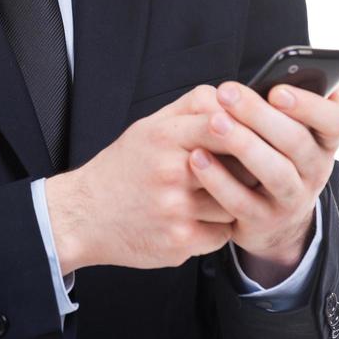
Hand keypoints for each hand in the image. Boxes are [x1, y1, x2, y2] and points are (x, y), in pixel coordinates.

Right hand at [45, 92, 238, 273]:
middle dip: (246, 169)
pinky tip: (198, 220)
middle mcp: (171, 171)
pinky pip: (223, 234)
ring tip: (211, 197)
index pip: (221, 124)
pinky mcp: (179, 241)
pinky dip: (217, 229)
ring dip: (231, 202)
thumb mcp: (148, 127)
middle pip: (238, 166)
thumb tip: (230, 97)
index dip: (245, 130)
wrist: (85, 215)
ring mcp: (176, 208)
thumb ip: (190, 109)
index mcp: (164, 137)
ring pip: (235, 202)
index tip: (253, 137)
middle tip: (243, 171)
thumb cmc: (122, 169)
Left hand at [186, 78, 338, 265]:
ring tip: (214, 122)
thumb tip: (326, 77)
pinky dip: (218, 179)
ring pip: (274, 173)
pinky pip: (241, 202)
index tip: (277, 90)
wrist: (271, 217)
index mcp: (324, 141)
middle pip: (297, 142)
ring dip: (243, 145)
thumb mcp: (295, 129)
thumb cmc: (277, 153)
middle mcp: (315, 171)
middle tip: (227, 92)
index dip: (310, 106)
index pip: (336, 121)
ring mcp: (291, 200)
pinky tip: (197, 157)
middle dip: (260, 115)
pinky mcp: (263, 222)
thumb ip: (304, 101)